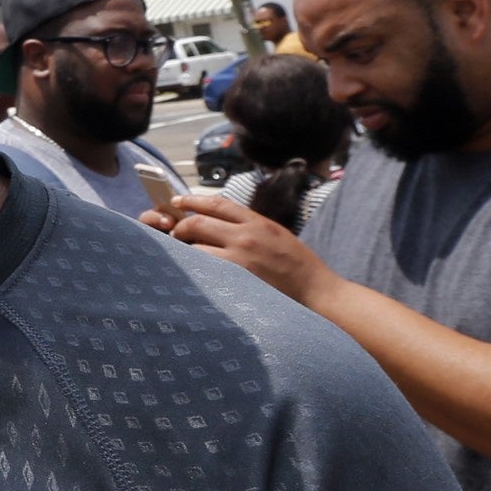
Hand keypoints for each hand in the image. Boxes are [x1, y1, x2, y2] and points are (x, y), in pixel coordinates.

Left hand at [144, 191, 340, 306]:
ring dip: (184, 250)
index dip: (192, 200)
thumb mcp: (275, 234)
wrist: (316, 290)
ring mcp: (239, 259)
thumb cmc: (297, 264)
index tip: (177, 202)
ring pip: (196, 247)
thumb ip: (249, 226)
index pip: (217, 203)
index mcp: (257, 221)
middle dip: (180, 227)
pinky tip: (190, 273)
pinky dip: (194, 269)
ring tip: (181, 256)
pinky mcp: (236, 280)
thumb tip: (218, 222)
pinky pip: (205, 270)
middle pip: (198, 222)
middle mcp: (246, 236)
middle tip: (174, 234)